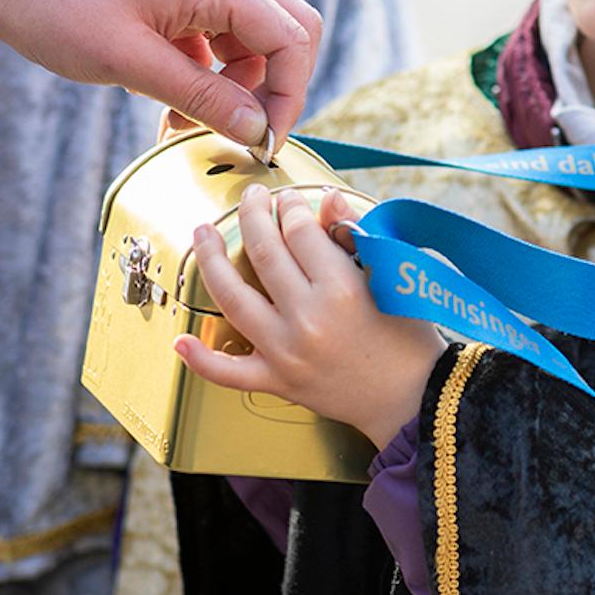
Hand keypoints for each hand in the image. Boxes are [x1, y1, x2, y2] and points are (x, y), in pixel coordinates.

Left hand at [0, 0, 322, 148]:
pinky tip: (176, 109)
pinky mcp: (186, 3)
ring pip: (259, 44)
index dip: (288, 94)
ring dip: (239, 90)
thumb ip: (201, 97)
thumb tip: (257, 132)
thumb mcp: (130, 64)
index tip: (262, 141)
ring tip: (189, 125)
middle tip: (247, 133)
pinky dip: (214, 81)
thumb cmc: (60, 13)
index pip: (290, 37)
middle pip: (291, 32)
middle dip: (278, 88)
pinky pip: (225, 45)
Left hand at [173, 186, 445, 449]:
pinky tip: (182, 340)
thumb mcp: (392, 276)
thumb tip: (325, 199)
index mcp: (341, 288)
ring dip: (211, 262)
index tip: (290, 197)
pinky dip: (202, 359)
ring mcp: (287, 352)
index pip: (301, 232)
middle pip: (265, 253)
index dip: (292, 206)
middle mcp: (308, 318)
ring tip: (201, 235)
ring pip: (234, 299)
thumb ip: (356, 233)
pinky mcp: (279, 382)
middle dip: (252, 216)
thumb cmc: (410, 334)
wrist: (413, 397)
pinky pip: (229, 372)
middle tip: (248, 199)